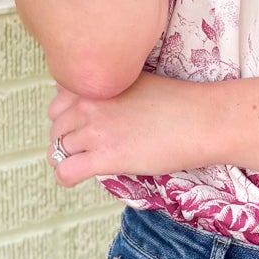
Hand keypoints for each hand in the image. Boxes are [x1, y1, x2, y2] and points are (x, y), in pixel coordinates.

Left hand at [46, 72, 212, 185]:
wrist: (202, 120)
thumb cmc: (179, 103)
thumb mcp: (137, 81)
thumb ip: (111, 88)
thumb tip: (95, 103)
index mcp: (98, 82)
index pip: (58, 100)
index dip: (67, 116)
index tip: (81, 126)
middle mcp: (89, 102)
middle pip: (56, 127)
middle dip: (66, 139)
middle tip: (86, 148)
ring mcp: (94, 130)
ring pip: (58, 149)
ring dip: (68, 158)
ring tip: (86, 163)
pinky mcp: (104, 157)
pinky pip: (65, 171)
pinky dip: (66, 177)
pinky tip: (76, 178)